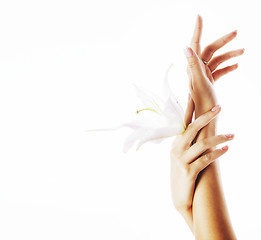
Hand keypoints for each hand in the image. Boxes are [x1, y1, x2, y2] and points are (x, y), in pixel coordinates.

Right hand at [170, 95, 233, 228]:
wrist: (179, 197)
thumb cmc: (182, 175)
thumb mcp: (181, 157)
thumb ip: (188, 144)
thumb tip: (200, 131)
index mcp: (175, 144)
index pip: (182, 122)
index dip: (188, 108)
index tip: (192, 94)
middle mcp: (176, 150)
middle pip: (191, 129)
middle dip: (206, 117)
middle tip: (220, 107)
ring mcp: (181, 161)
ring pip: (202, 144)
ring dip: (220, 138)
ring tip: (233, 135)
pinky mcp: (188, 172)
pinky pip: (206, 159)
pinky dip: (217, 153)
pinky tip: (226, 150)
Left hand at [185, 15, 243, 114]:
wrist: (204, 119)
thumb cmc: (202, 102)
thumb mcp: (199, 83)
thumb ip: (193, 65)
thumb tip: (186, 47)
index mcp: (193, 67)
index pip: (195, 44)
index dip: (197, 30)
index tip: (199, 16)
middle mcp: (196, 70)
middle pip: (210, 50)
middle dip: (223, 41)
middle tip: (236, 32)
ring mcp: (203, 76)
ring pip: (217, 60)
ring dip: (229, 54)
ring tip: (243, 51)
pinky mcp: (209, 82)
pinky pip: (218, 70)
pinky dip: (227, 67)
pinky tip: (237, 65)